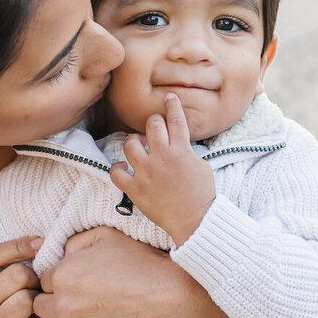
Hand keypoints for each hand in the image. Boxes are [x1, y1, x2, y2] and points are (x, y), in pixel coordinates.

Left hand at [34, 228, 251, 317]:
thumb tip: (60, 254)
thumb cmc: (140, 263)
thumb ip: (74, 242)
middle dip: (55, 300)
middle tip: (77, 297)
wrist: (170, 297)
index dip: (58, 278)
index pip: (42, 280)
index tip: (74, 280)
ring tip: (86, 314)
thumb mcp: (106, 237)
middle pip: (41, 306)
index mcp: (63, 276)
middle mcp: (64, 306)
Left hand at [109, 93, 215, 241]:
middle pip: (151, 125)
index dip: (172, 105)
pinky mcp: (135, 189)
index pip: (175, 119)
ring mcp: (146, 173)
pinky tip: (122, 168)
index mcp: (181, 151)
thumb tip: (179, 143)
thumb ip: (188, 151)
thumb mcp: (202, 166)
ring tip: (138, 147)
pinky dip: (117, 168)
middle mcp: (162, 157)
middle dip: (153, 123)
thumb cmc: (202, 195)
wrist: (195, 220)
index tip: (169, 97)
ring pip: (130, 144)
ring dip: (134, 142)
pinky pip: (116, 173)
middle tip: (154, 128)